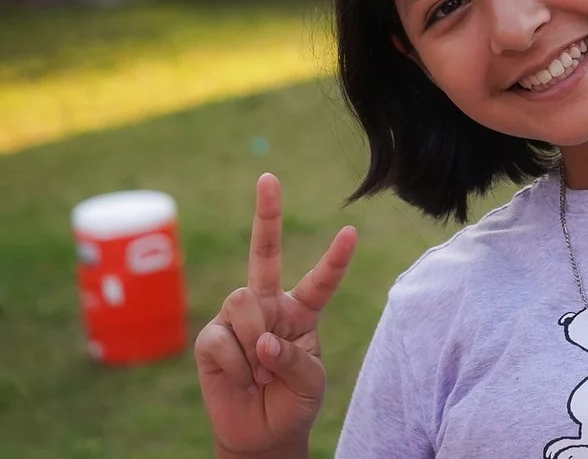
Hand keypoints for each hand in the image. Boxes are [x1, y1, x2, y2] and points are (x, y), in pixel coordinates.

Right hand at [195, 173, 358, 455]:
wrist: (261, 434)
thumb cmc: (293, 401)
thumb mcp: (310, 380)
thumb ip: (293, 357)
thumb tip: (263, 342)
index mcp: (302, 311)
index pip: (321, 279)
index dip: (336, 258)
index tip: (352, 231)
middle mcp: (269, 305)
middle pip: (264, 252)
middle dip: (265, 214)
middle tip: (268, 178)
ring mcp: (238, 317)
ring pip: (244, 301)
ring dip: (257, 342)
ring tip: (263, 371)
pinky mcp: (211, 339)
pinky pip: (223, 338)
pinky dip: (238, 363)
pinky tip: (242, 377)